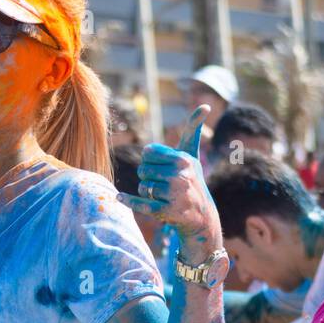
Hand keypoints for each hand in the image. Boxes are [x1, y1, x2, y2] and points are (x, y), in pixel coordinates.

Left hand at [118, 106, 218, 240]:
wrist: (201, 216)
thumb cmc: (192, 180)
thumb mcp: (192, 155)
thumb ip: (193, 130)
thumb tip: (205, 106)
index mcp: (183, 159)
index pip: (149, 153)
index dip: (149, 159)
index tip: (159, 165)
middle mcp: (180, 175)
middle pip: (143, 169)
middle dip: (148, 176)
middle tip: (161, 183)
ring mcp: (173, 194)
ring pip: (143, 186)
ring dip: (146, 191)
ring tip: (161, 195)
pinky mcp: (165, 211)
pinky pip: (141, 203)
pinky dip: (128, 201)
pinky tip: (118, 198)